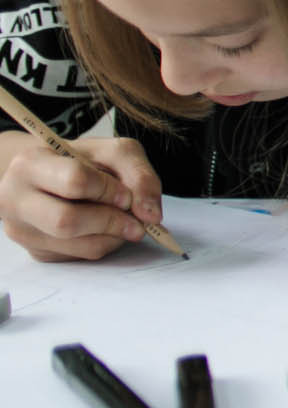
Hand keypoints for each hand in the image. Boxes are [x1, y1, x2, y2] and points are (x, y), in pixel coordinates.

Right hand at [0, 130, 165, 261]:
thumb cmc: (83, 161)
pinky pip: (80, 256)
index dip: (109, 190)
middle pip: (66, 222)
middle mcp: (15, 199)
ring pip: (78, 246)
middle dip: (112, 222)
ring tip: (124, 221)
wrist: (51, 176)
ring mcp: (22, 230)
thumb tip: (151, 215)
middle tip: (137, 221)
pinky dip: (104, 244)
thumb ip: (140, 174)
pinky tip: (104, 228)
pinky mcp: (36, 251)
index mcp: (31, 164)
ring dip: (114, 236)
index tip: (127, 196)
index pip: (74, 181)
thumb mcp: (115, 152)